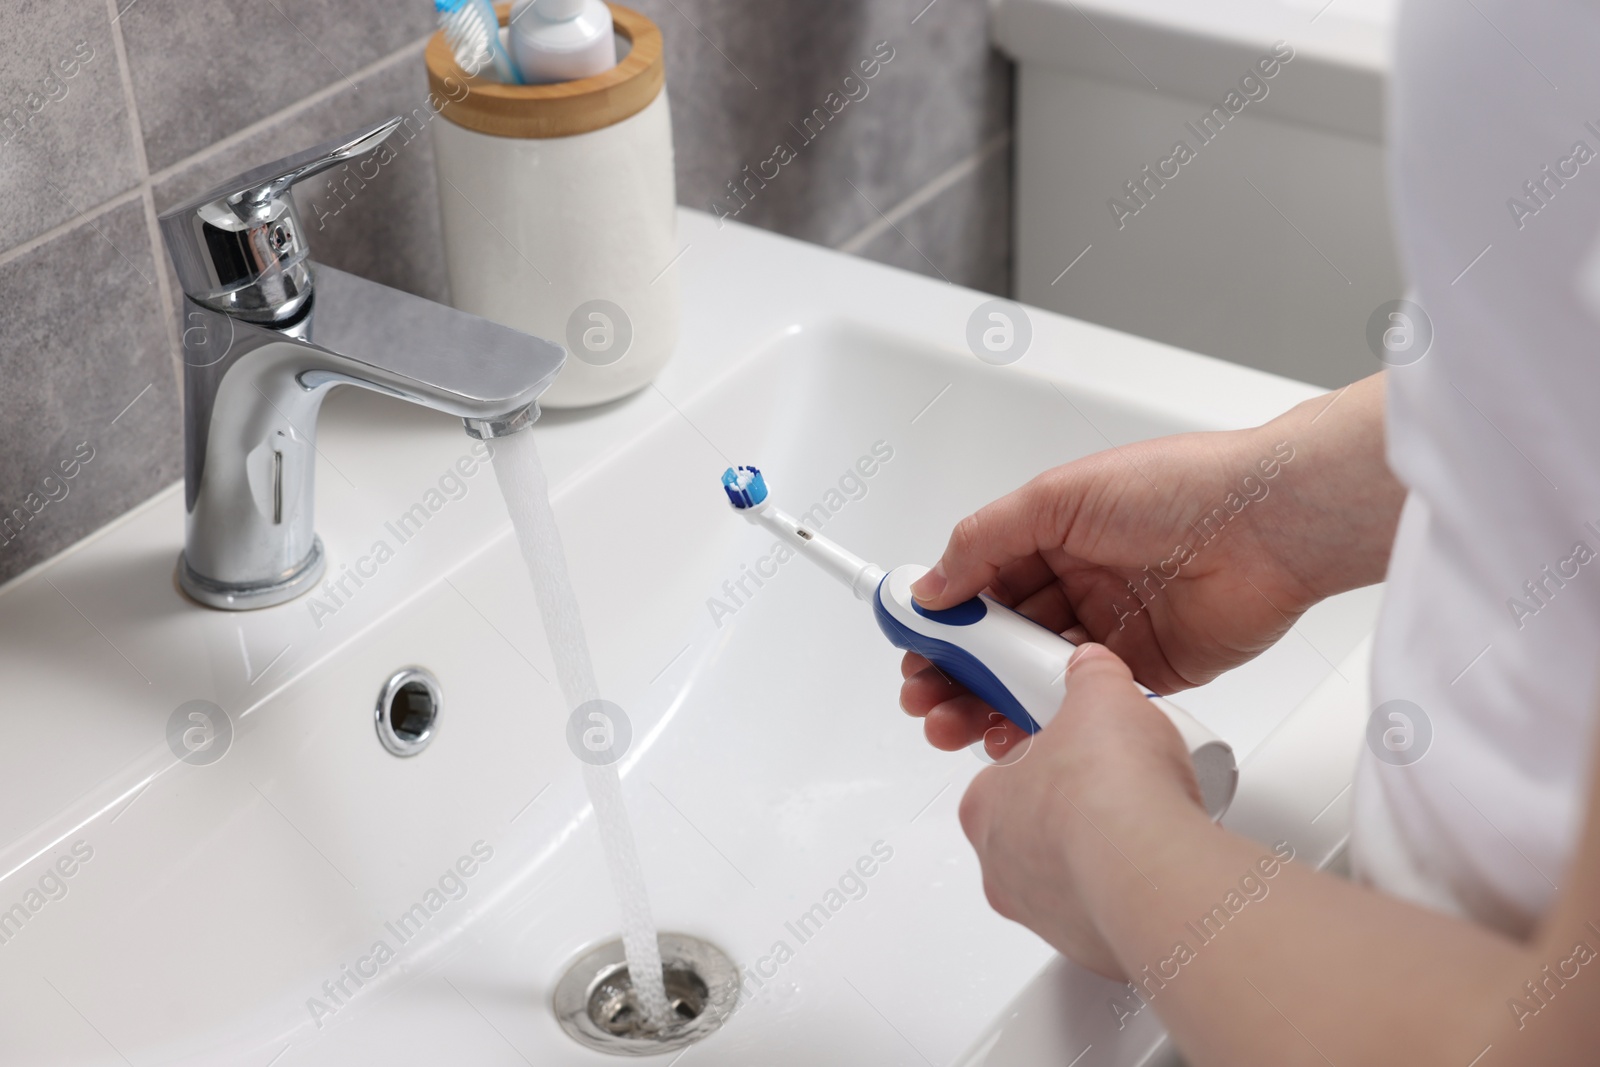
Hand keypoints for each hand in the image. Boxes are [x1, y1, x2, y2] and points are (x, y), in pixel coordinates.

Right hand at [900, 375, 1401, 754]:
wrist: (1270, 525)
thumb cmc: (1180, 488)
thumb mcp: (1058, 496)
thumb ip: (985, 540)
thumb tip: (932, 584)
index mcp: (1053, 535)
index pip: (980, 584)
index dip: (943, 618)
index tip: (911, 646)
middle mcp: (1080, 582)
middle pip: (1000, 639)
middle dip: (955, 671)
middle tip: (925, 698)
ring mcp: (1111, 629)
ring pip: (1033, 676)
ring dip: (988, 700)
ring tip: (953, 723)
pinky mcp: (1147, 672)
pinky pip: (1083, 704)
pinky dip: (1046, 721)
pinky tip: (1013, 732)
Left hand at [957, 643, 1208, 976]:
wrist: (1148, 866)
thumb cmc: (1106, 790)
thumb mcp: (1100, 696)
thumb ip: (1091, 676)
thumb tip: (1092, 666)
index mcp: (984, 803)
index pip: (1005, 774)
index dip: (1047, 755)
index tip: (1078, 747)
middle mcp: (1000, 863)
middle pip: (1032, 827)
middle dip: (1072, 808)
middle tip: (1115, 785)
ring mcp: (1039, 910)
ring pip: (1064, 877)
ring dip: (1097, 854)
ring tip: (1142, 824)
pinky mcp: (1083, 944)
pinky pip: (1100, 915)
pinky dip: (1124, 892)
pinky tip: (1154, 866)